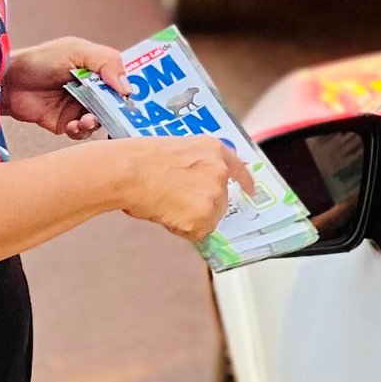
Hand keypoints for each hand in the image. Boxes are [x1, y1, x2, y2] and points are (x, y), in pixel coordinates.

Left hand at [1, 36, 131, 137]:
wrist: (8, 82)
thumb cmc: (39, 60)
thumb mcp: (75, 51)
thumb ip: (104, 62)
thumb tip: (126, 86)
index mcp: (97, 69)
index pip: (121, 81)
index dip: (125, 90)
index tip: (125, 97)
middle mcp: (92, 89)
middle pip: (114, 104)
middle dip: (114, 111)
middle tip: (112, 114)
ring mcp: (80, 107)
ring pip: (101, 120)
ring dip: (97, 121)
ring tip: (87, 119)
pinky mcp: (67, 123)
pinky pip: (82, 133)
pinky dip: (82, 131)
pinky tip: (74, 125)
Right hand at [106, 136, 249, 241]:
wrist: (130, 171)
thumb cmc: (141, 159)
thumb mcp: (176, 150)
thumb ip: (195, 165)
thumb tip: (195, 184)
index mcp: (213, 149)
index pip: (238, 167)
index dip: (244, 181)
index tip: (250, 191)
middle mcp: (219, 171)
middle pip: (221, 199)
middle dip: (202, 205)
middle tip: (175, 199)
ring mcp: (214, 194)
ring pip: (209, 217)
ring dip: (191, 217)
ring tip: (166, 203)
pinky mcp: (204, 216)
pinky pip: (197, 232)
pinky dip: (182, 229)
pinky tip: (166, 213)